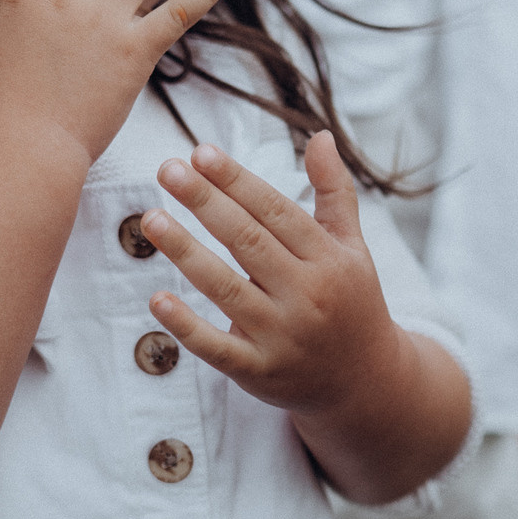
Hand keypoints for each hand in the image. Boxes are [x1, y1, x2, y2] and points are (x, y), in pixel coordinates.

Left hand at [137, 133, 410, 418]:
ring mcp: (282, 337)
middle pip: (247, 241)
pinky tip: (157, 298)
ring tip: (151, 218)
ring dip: (186, 252)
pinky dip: (186, 326)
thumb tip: (321, 136)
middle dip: (205, 202)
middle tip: (167, 168)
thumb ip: (333, 191)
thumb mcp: (352, 246)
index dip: (236, 181)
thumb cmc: (351, 300)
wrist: (366, 381)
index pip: (275, 211)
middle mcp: (307, 296)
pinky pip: (217, 348)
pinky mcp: (260, 372)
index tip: (200, 152)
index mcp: (328, 259)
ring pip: (226, 289)